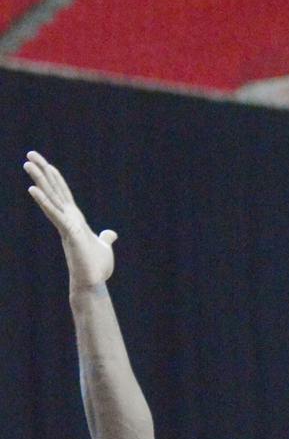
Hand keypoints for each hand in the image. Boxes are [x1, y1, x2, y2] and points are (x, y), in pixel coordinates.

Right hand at [24, 151, 117, 289]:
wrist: (93, 284)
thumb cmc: (96, 268)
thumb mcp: (104, 248)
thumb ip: (105, 238)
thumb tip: (111, 234)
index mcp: (75, 220)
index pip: (64, 194)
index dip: (55, 178)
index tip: (46, 164)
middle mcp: (67, 219)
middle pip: (53, 190)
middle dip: (42, 172)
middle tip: (29, 155)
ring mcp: (66, 225)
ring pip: (50, 198)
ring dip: (39, 180)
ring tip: (27, 164)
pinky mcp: (68, 233)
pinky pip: (54, 214)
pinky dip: (44, 201)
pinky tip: (33, 189)